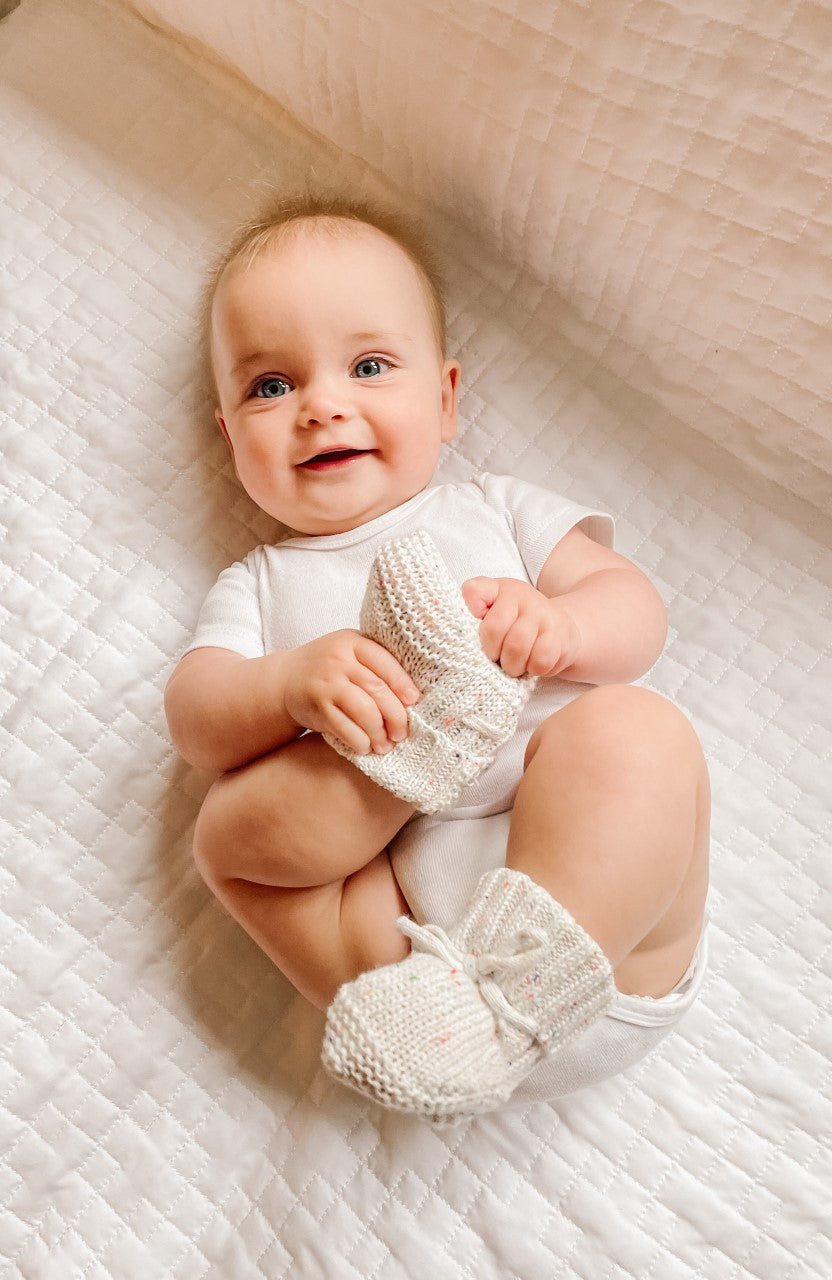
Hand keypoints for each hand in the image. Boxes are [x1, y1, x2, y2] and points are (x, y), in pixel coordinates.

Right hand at [282, 630, 420, 754]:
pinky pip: (345, 728)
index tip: (414, 701)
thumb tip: (412, 695)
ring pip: (365, 711)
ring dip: (379, 732)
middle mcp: (338, 660)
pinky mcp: (318, 707)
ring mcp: (326, 684)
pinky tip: (365, 746)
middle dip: (395, 715)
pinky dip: (360, 741)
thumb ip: (374, 663)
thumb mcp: (349, 653)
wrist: (285, 679)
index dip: (402, 683)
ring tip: (385, 744)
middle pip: (377, 689)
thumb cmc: (329, 668)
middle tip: (401, 733)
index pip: (384, 661)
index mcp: (352, 642)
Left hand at [461, 577, 580, 677]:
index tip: (477, 621)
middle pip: (494, 629)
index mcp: (498, 589)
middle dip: (492, 653)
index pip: (475, 590)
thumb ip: (474, 614)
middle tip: (497, 658)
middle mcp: (521, 595)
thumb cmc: (518, 626)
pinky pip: (540, 660)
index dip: (470, 608)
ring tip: (514, 665)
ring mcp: (543, 613)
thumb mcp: (494, 614)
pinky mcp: (560, 634)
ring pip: (517, 647)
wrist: (561, 631)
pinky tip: (533, 663)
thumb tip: (467, 622)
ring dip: (512, 665)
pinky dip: (533, 669)